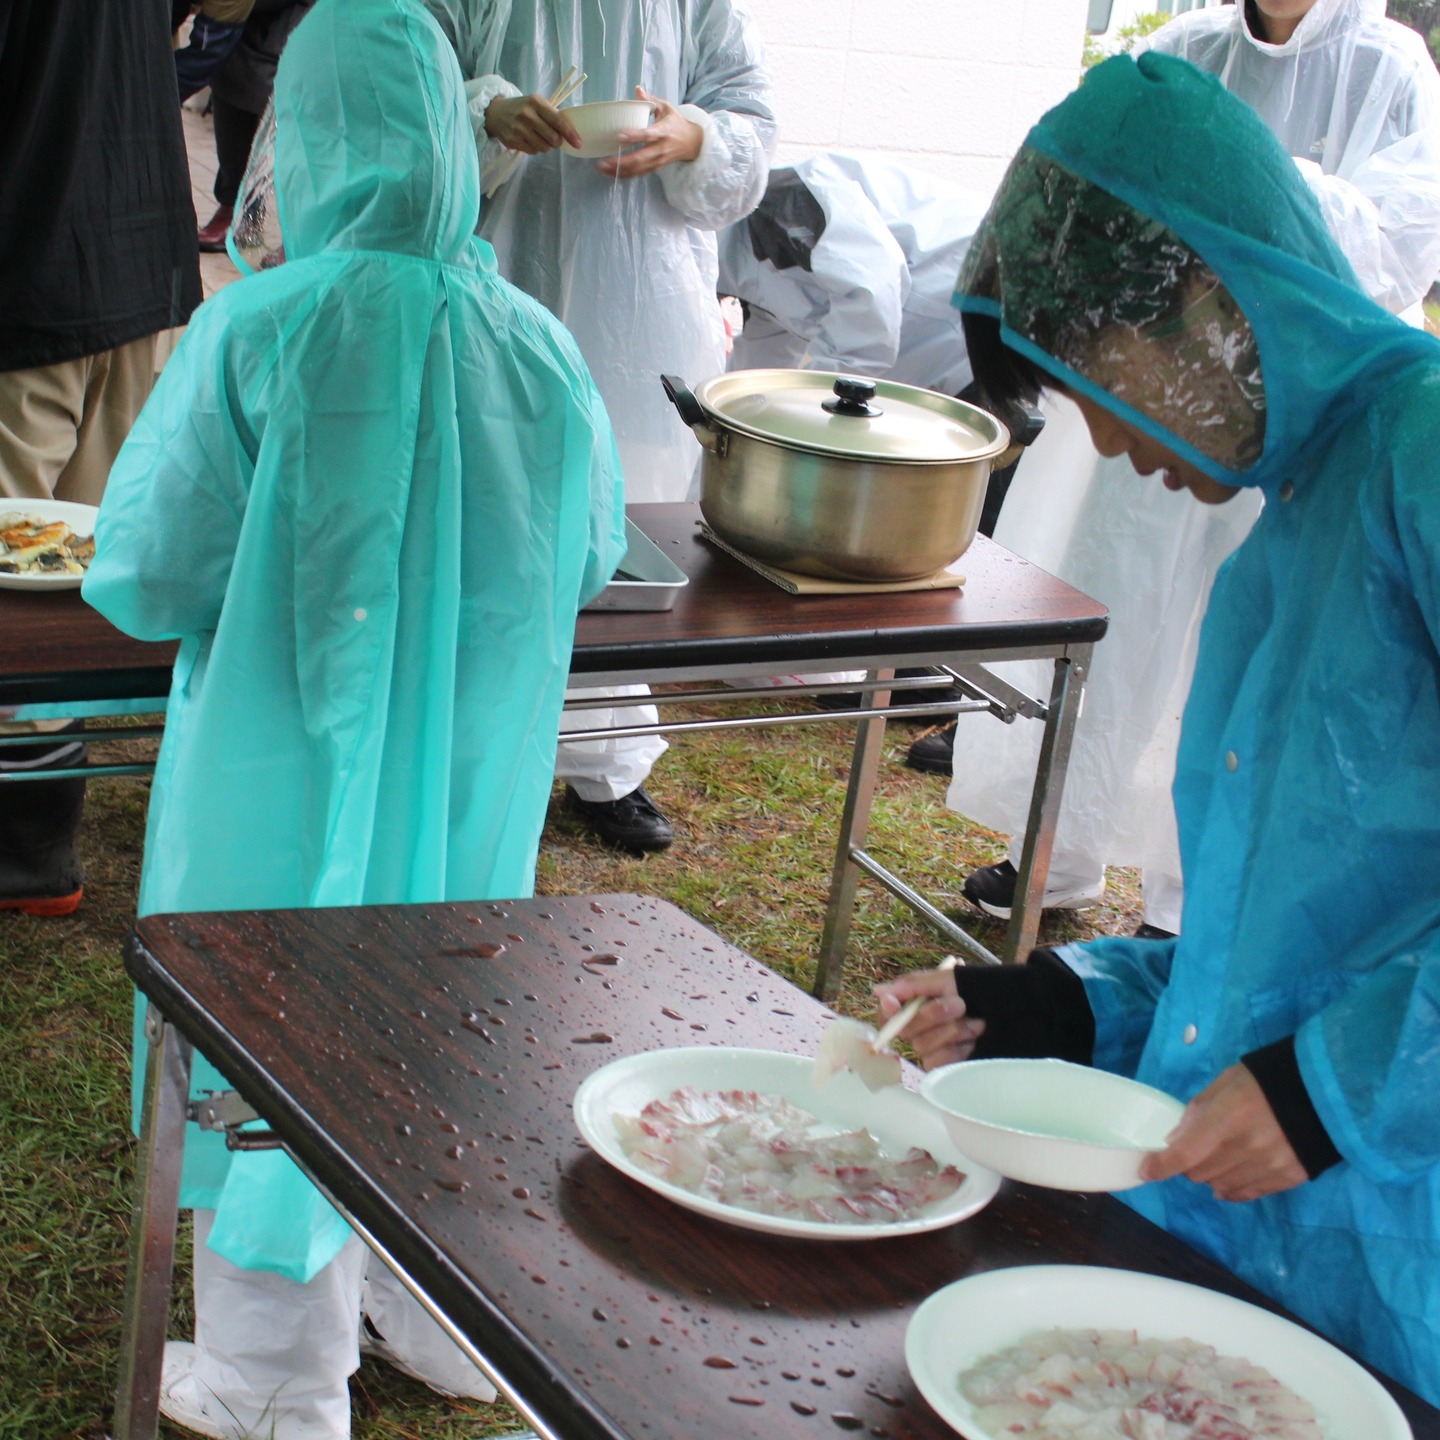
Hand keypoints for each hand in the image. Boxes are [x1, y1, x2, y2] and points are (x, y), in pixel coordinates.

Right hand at [484, 93, 581, 152]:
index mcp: (536, 102)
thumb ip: (552, 115)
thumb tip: (571, 132)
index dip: (570, 134)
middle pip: (553, 138)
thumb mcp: (536, 104)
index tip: (578, 144)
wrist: (495, 113)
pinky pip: (533, 152)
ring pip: (544, 148)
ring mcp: (519, 129)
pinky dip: (535, 149)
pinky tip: (529, 140)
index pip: (558, 121)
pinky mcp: (513, 141)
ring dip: (546, 146)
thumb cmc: (522, 108)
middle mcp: (527, 115)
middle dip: (557, 142)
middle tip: (553, 138)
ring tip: (539, 137)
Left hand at [596, 88, 702, 177]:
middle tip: (603, 162)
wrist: (692, 143)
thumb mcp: (666, 108)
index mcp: (663, 131)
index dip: (634, 136)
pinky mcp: (656, 168)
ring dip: (620, 171)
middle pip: (640, 158)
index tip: (619, 136)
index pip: (648, 135)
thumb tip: (637, 90)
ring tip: (603, 168)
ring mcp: (658, 160)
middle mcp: (660, 148)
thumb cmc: (676, 123)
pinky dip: (626, 175)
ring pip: (638, 169)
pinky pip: (640, 174)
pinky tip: (613, 174)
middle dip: (621, 162)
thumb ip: (651, 100)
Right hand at [872, 966, 983, 1069]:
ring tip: (977, 1023)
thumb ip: (913, 985)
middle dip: (933, 1015)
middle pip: (905, 1030)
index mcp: (912, 1006)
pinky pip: (938, 1062)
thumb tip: (878, 991)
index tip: (894, 1004)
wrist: (1010, 1013)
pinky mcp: (944, 1067)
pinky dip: (959, 1049)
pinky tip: (974, 1041)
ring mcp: (930, 1049)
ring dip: (953, 1032)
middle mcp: (916, 1030)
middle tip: (961, 1004)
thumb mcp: (947, 980)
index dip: (887, 1010)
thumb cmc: (976, 992)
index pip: (885, 1014)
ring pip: (923, 1047)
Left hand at [1139, 1064, 1308, 1201]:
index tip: (1146, 1171)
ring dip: (1211, 1175)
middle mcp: (1248, 1147)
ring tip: (1219, 1157)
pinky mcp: (1288, 1178)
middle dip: (1188, 1164)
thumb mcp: (1226, 1083)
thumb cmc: (1265, 1081)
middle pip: (1200, 1173)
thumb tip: (1174, 1141)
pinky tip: (1231, 1177)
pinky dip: (1233, 1187)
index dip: (1161, 1166)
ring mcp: (1270, 1166)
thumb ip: (1198, 1111)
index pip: (1186, 1154)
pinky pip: (1248, 1193)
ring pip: (1221, 1186)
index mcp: (1228, 1117)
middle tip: (1194, 1149)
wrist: (1322, 1092)